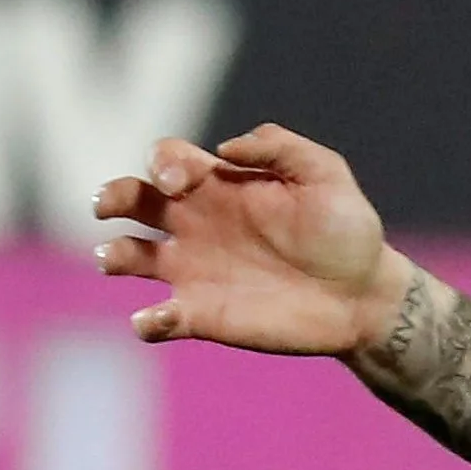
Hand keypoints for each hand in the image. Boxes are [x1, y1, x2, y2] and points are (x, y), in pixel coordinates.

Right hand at [94, 125, 404, 355]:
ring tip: (113, 260)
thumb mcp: (326, 175)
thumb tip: (226, 148)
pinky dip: (146, 321)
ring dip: (111, 255)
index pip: (166, 159)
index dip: (160, 162)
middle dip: (110, 196)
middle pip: (132, 199)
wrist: (365, 296)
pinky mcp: (203, 315)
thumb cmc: (347, 231)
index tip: (181, 181)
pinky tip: (160, 319)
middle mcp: (197, 223)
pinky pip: (157, 320)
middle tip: (106, 206)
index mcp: (220, 185)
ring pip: (127, 256)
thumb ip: (281, 148)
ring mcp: (195, 270)